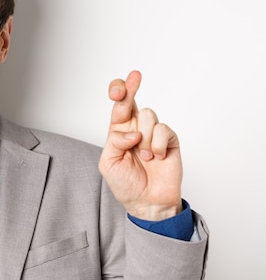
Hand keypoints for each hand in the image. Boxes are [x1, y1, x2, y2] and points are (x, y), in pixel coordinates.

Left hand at [98, 70, 182, 220]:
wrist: (148, 202)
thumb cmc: (126, 184)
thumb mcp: (108, 163)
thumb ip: (115, 142)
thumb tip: (131, 132)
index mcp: (119, 131)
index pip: (118, 107)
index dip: (119, 92)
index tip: (118, 87)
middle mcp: (136, 129)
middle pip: (134, 100)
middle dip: (131, 87)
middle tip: (134, 76)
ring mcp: (153, 134)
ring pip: (148, 115)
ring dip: (144, 137)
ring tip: (144, 156)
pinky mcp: (169, 140)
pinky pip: (163, 130)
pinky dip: (157, 145)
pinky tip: (156, 157)